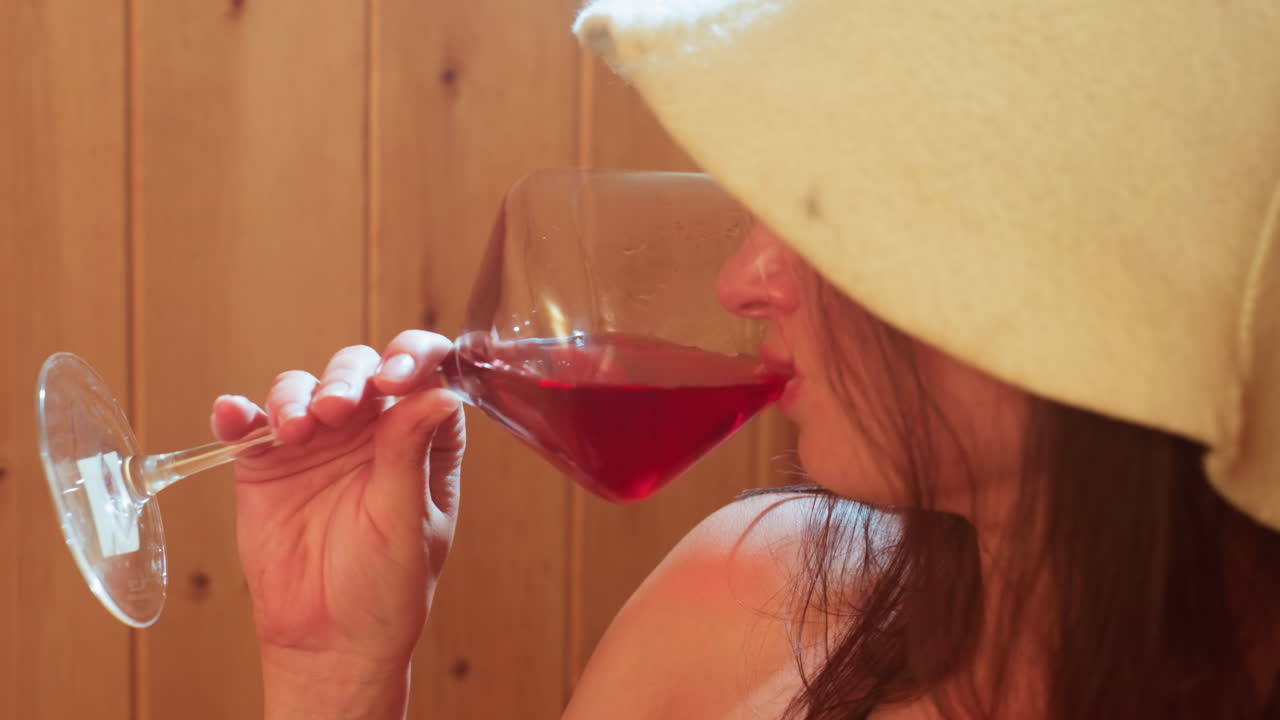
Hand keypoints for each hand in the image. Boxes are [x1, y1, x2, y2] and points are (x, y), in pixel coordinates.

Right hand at [211, 330, 463, 717]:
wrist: (327, 640)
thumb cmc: (385, 587)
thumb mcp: (407, 522)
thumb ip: (412, 454)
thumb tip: (442, 393)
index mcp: (420, 437)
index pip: (426, 373)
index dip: (414, 357)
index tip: (396, 376)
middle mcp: (369, 429)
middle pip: (358, 369)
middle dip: (346, 377)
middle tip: (336, 408)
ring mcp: (315, 441)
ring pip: (301, 386)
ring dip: (295, 395)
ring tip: (296, 428)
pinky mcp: (265, 463)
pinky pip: (248, 424)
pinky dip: (238, 413)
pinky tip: (233, 416)